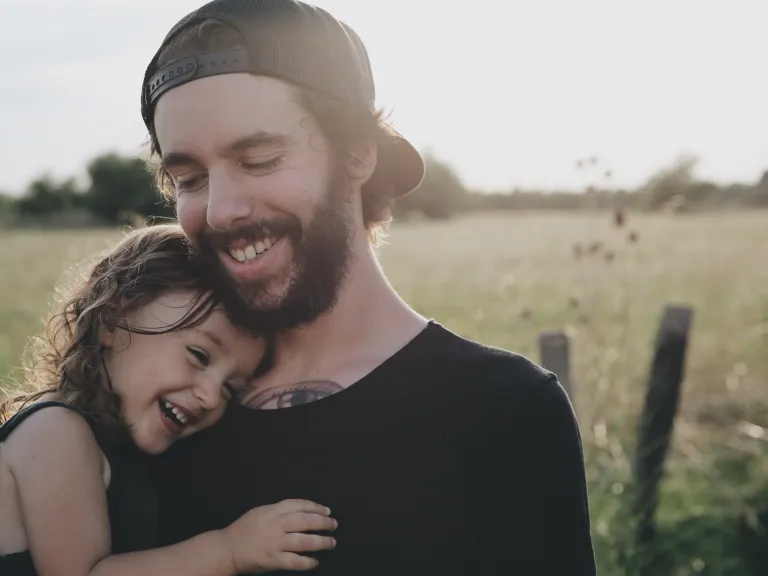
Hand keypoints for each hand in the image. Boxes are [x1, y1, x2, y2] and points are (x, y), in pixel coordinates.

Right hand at [222, 499, 337, 572]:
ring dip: (321, 542)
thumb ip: (279, 510)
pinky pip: (295, 561)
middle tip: (333, 525)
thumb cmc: (243, 530)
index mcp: (273, 511)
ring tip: (331, 542)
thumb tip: (302, 511)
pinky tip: (315, 561)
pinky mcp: (273, 559)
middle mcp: (276, 524)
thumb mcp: (261, 512)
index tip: (327, 511)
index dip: (316, 507)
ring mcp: (275, 543)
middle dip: (323, 523)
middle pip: (306, 521)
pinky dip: (307, 562)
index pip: (300, 505)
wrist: (227, 549)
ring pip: (304, 541)